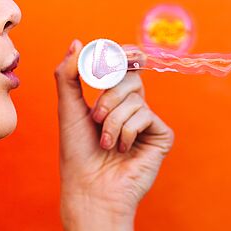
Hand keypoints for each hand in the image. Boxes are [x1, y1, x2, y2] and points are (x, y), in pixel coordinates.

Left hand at [55, 39, 173, 224]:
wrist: (89, 188)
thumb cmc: (76, 153)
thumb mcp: (68, 108)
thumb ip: (69, 74)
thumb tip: (77, 43)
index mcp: (113, 99)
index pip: (123, 67)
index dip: (125, 55)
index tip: (124, 52)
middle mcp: (133, 108)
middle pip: (130, 78)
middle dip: (109, 94)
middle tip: (96, 117)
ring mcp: (148, 122)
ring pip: (136, 98)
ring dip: (113, 120)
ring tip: (106, 143)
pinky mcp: (161, 136)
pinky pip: (146, 116)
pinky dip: (128, 131)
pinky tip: (122, 150)